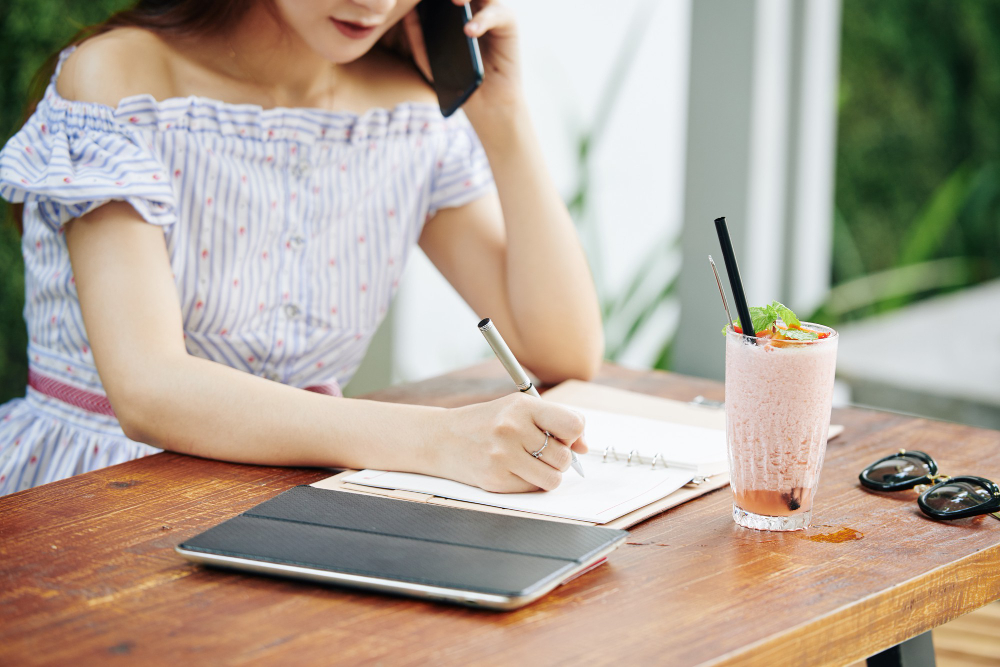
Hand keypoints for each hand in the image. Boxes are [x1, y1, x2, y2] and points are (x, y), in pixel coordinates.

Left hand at [403, 0, 523, 116]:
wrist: (487, 102)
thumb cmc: (458, 80)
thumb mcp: (429, 60)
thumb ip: (417, 36)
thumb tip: (406, 11)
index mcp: (452, 8)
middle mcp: (473, 3)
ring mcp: (490, 9)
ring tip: (456, 2)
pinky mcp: (508, 21)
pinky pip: (496, 13)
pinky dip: (482, 20)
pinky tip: (469, 32)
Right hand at [434, 393, 587, 492]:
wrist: (442, 438)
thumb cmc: (487, 422)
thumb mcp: (519, 409)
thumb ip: (555, 422)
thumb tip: (584, 447)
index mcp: (521, 407)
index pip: (573, 425)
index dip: (574, 434)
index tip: (564, 436)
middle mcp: (511, 429)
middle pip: (564, 456)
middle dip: (558, 457)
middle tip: (539, 450)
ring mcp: (502, 456)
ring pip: (553, 478)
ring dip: (547, 473)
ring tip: (529, 461)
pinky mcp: (495, 480)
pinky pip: (532, 488)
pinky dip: (528, 482)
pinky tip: (512, 469)